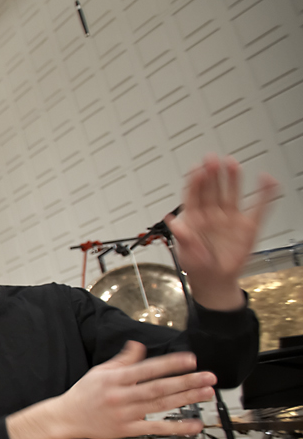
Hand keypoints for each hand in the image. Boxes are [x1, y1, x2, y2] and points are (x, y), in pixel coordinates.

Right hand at [8, 342, 216, 438]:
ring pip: (160, 406)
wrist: (67, 418)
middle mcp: (121, 396)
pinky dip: (176, 427)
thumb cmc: (84, 393)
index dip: (169, 364)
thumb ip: (123, 360)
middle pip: (158, 389)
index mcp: (115, 379)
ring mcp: (126, 415)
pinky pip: (156, 429)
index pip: (147, 369)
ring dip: (186, 399)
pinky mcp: (128, 430)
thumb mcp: (100, 371)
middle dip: (185, 382)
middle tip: (208, 377)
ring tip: (206, 393)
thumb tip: (139, 346)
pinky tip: (194, 425)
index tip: (190, 359)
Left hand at [165, 155, 277, 310]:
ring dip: (232, 179)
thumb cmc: (197, 266)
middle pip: (212, 190)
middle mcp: (212, 215)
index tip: (196, 169)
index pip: (194, 195)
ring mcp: (230, 218)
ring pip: (232, 193)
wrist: (215, 281)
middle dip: (212, 174)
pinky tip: (266, 180)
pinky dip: (263, 194)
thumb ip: (182, 236)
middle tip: (212, 158)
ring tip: (231, 163)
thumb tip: (172, 221)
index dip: (195, 182)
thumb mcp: (186, 253)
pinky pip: (258, 207)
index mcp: (194, 219)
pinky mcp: (248, 226)